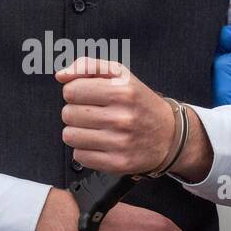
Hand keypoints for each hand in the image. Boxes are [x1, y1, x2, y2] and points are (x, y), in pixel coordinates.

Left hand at [56, 57, 176, 174]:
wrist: (169, 135)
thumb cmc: (140, 103)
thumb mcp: (121, 75)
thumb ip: (89, 67)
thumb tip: (61, 75)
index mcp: (122, 91)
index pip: (71, 91)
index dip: (75, 92)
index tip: (87, 96)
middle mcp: (122, 117)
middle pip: (68, 114)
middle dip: (76, 112)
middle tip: (93, 113)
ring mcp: (120, 142)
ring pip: (70, 136)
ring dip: (78, 132)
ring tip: (95, 128)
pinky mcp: (117, 163)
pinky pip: (79, 156)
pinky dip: (85, 150)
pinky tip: (100, 143)